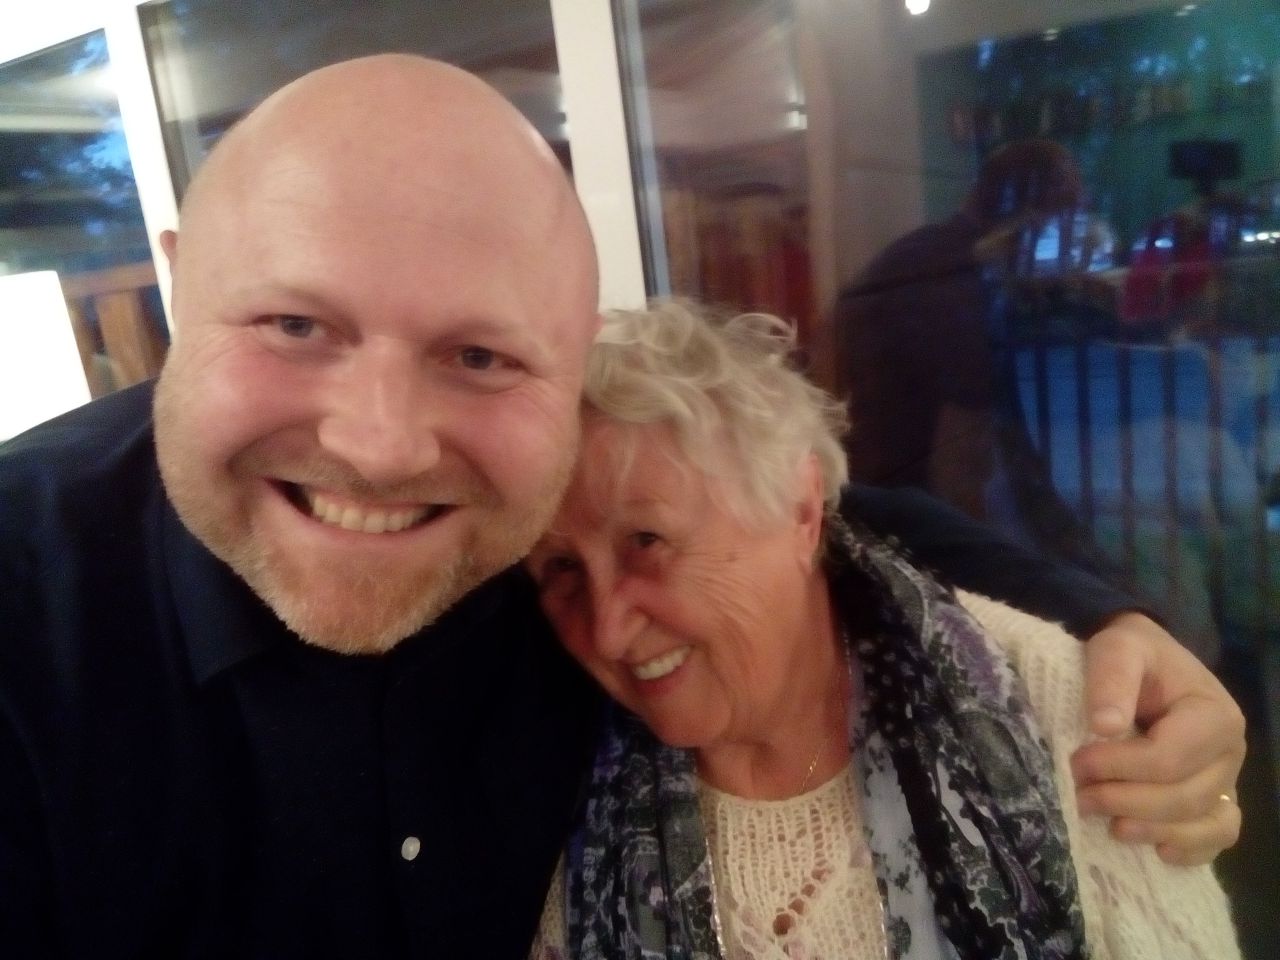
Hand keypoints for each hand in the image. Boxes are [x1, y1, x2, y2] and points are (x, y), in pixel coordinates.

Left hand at [1071, 611, 1244, 865]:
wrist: (1146, 661)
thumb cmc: (1133, 653)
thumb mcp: (1118, 647)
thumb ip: (1112, 679)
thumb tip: (1104, 726)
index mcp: (1214, 714)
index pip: (1169, 757)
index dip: (1119, 767)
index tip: (1077, 761)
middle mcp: (1229, 752)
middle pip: (1185, 797)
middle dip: (1127, 801)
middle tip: (1080, 794)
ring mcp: (1226, 780)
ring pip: (1204, 824)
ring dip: (1154, 831)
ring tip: (1109, 825)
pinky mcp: (1216, 800)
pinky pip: (1216, 838)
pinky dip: (1188, 849)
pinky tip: (1153, 848)